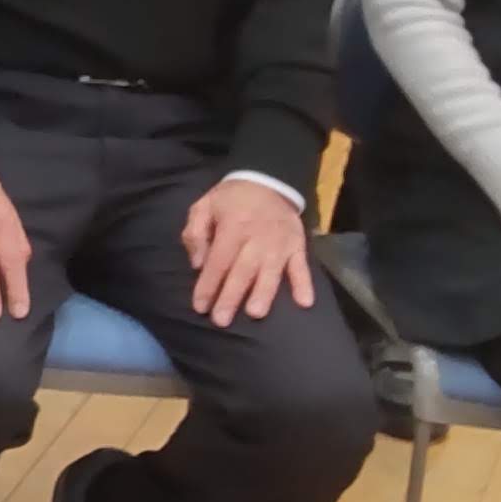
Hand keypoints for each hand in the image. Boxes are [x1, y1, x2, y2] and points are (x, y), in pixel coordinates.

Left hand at [180, 176, 315, 325]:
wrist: (269, 180)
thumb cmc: (231, 199)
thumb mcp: (204, 206)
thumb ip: (195, 233)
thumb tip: (198, 265)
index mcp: (232, 226)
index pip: (218, 261)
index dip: (208, 284)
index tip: (200, 307)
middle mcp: (256, 237)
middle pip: (242, 270)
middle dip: (231, 296)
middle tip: (221, 321)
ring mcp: (280, 242)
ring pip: (270, 271)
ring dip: (264, 293)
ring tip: (255, 313)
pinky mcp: (298, 245)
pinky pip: (302, 266)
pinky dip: (304, 283)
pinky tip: (305, 302)